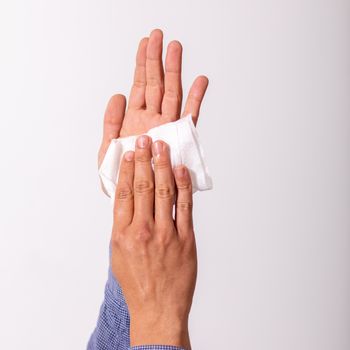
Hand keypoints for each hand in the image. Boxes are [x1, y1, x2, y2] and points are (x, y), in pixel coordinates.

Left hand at [98, 28, 208, 167]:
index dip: (141, 64)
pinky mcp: (179, 138)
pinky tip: (199, 80)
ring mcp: (166, 127)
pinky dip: (195, 98)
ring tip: (175, 48)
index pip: (139, 86)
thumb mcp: (107, 151)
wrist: (137, 200)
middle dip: (156, 60)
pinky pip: (189, 116)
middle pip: (156, 83)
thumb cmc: (122, 178)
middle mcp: (152, 120)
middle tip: (159, 36)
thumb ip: (110, 122)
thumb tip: (117, 95)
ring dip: (174, 71)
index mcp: (134, 121)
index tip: (145, 43)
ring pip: (171, 94)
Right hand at [111, 135, 196, 348]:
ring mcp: (166, 234)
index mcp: (122, 234)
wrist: (159, 308)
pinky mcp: (186, 239)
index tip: (130, 153)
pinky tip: (181, 170)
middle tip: (146, 140)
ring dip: (163, 166)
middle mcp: (143, 231)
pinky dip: (183, 186)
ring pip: (164, 192)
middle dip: (145, 160)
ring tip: (163, 148)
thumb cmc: (137, 282)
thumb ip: (123, 225)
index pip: (124, 193)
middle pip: (144, 187)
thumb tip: (128, 199)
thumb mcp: (119, 254)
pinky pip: (185, 207)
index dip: (128, 169)